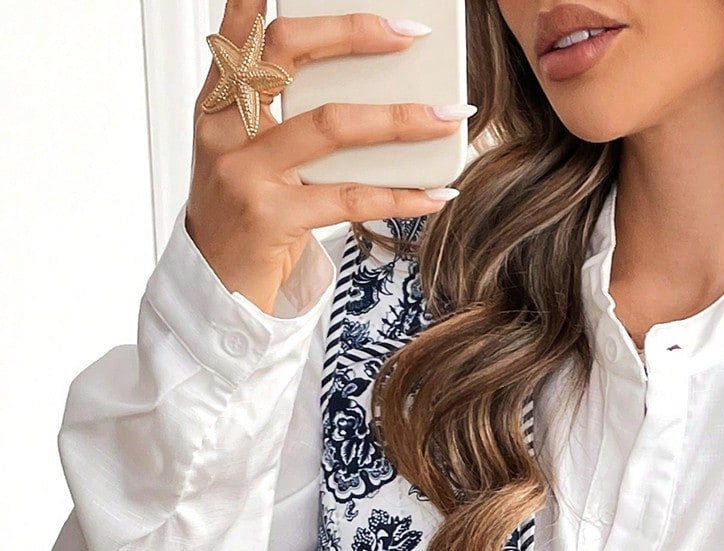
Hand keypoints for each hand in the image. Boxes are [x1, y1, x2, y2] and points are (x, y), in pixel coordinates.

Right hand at [187, 3, 470, 312]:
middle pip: (288, 52)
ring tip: (447, 116)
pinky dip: (400, 195)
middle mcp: (226, 128)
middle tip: (408, 34)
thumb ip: (278, 113)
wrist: (215, 287)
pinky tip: (434, 194)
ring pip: (331, 125)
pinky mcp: (272, 218)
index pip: (242, 27)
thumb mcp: (246, 153)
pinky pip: (349, 198)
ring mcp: (245, 172)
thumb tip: (360, 85)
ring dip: (399, 118)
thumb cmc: (244, 215)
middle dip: (353, 33)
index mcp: (218, 102)